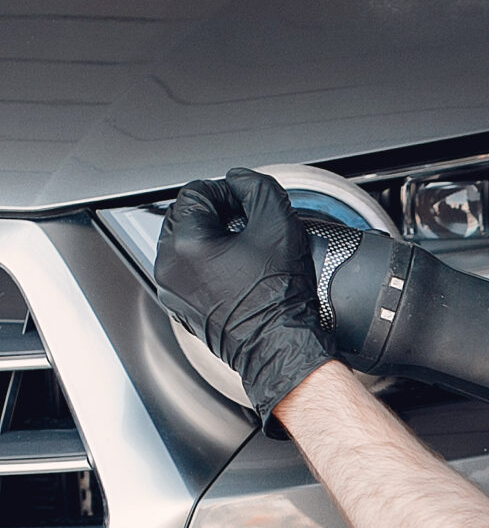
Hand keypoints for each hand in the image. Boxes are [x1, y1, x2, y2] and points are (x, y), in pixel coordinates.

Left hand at [156, 167, 332, 424]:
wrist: (280, 347)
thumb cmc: (279, 298)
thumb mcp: (279, 224)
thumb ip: (257, 188)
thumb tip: (239, 180)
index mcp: (185, 243)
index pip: (196, 192)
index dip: (226, 191)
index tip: (247, 205)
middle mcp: (169, 267)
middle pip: (184, 215)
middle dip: (214, 213)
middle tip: (245, 224)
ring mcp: (172, 290)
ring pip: (184, 243)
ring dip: (209, 237)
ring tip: (241, 248)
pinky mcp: (181, 308)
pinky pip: (187, 271)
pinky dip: (206, 264)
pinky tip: (235, 271)